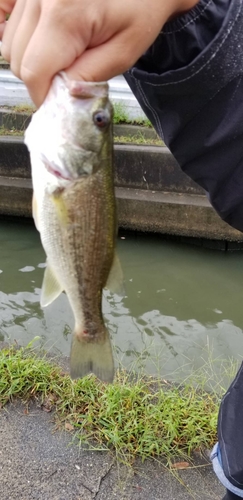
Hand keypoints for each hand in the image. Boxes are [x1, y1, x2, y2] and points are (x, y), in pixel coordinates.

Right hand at [1, 0, 197, 106]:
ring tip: (62, 51)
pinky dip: (14, 33)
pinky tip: (37, 39)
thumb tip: (60, 98)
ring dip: (31, 57)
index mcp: (64, 13)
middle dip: (40, 78)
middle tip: (66, 76)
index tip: (59, 102)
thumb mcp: (123, 52)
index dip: (45, 96)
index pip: (34, 73)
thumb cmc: (140, 7)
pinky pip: (4, 16)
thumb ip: (88, 79)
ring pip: (10, 43)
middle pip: (17, 59)